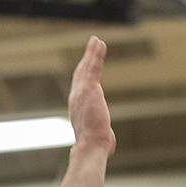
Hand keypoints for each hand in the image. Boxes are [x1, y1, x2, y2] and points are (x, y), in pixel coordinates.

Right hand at [68, 36, 114, 154]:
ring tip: (97, 40)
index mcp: (78, 107)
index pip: (81, 87)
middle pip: (81, 73)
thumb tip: (108, 146)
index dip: (83, 75)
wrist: (91, 145)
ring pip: (86, 67)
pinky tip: (99, 43)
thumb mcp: (99, 137)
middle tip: (91, 47)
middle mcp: (76, 96)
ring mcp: (81, 91)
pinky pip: (93, 66)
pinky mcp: (89, 87)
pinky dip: (95, 54)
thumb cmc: (95, 146)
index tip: (86, 67)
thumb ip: (102, 135)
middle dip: (86, 60)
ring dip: (91, 52)